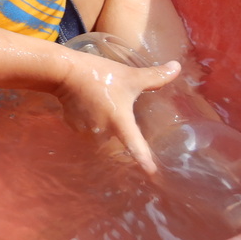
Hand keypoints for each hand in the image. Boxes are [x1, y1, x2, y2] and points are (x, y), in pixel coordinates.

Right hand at [54, 50, 180, 174]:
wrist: (63, 71)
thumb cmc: (100, 75)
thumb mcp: (130, 75)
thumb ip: (155, 76)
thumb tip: (177, 66)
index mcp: (120, 122)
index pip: (135, 147)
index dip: (144, 160)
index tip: (152, 172)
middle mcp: (103, 132)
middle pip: (117, 142)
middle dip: (121, 138)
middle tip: (124, 124)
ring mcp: (86, 130)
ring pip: (100, 137)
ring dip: (105, 131)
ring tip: (106, 114)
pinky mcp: (72, 125)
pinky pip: (86, 130)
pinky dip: (90, 123)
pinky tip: (89, 109)